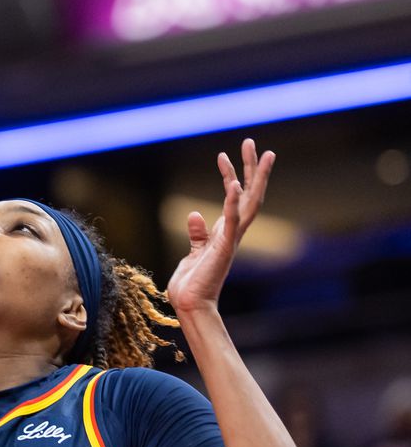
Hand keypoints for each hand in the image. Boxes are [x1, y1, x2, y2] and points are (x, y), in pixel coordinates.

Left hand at [166, 139, 275, 314]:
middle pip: (250, 194)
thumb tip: (194, 213)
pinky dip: (233, 203)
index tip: (228, 153)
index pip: (235, 198)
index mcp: (225, 232)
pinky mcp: (223, 248)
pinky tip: (233, 184)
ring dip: (253, 177)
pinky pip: (231, 221)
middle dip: (252, 168)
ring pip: (249, 202)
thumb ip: (197, 234)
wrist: (191, 304)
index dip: (233, 175)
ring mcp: (231, 240)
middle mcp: (233, 233)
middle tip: (252, 142)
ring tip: (256, 152)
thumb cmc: (192, 283)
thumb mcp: (193, 252)